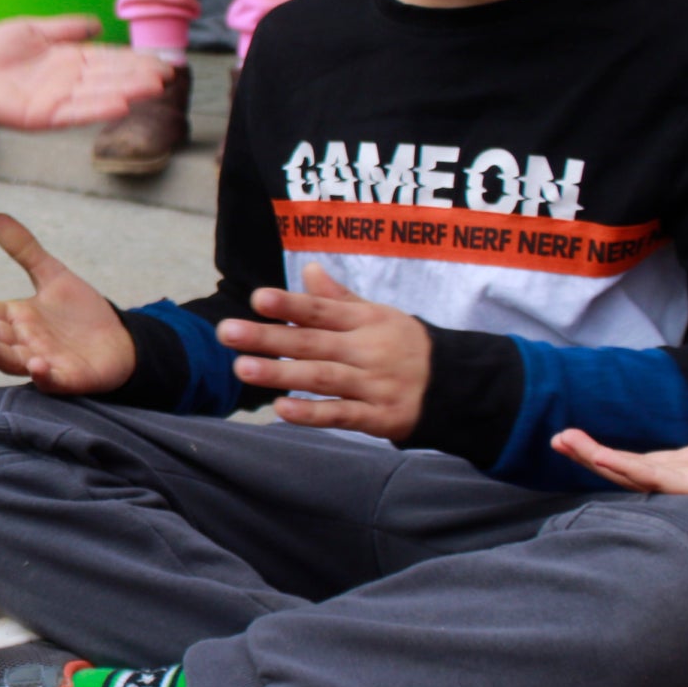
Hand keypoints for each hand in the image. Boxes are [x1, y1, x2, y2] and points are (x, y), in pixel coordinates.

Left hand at [0, 16, 171, 138]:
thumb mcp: (33, 30)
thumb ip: (65, 29)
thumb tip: (98, 25)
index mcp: (68, 61)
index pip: (109, 60)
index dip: (135, 60)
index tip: (163, 61)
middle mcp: (67, 82)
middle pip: (110, 77)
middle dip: (139, 76)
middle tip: (169, 74)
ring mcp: (56, 100)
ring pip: (98, 95)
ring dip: (127, 91)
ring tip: (154, 87)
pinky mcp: (40, 116)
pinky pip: (73, 113)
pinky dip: (97, 109)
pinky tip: (121, 105)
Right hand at [0, 212, 136, 393]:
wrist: (121, 341)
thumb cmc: (81, 313)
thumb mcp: (52, 275)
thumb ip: (25, 250)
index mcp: (15, 318)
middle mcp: (22, 342)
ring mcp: (42, 361)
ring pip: (11, 360)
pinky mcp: (67, 378)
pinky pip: (51, 380)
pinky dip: (42, 374)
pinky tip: (36, 364)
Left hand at [218, 263, 429, 439]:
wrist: (460, 386)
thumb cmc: (405, 346)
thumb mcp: (379, 316)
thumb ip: (338, 299)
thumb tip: (308, 268)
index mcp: (367, 321)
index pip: (322, 311)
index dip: (291, 304)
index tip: (257, 298)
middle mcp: (369, 350)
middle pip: (314, 343)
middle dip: (269, 338)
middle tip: (227, 332)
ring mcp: (375, 385)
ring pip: (323, 378)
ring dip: (282, 373)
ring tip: (242, 368)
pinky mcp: (380, 417)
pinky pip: (343, 415)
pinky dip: (312, 414)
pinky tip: (280, 409)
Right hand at [554, 342, 687, 524]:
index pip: (644, 459)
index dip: (612, 449)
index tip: (582, 436)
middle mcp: (685, 478)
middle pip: (624, 468)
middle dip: (589, 455)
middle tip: (557, 439)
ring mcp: (684, 486)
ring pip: (626, 474)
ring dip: (592, 458)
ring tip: (560, 441)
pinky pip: (643, 478)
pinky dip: (613, 464)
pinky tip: (590, 452)